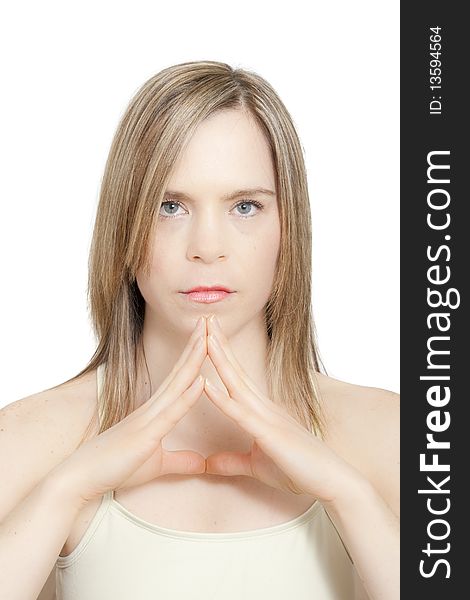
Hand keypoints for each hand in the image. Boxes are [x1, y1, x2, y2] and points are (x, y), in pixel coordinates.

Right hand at [51, 316, 208, 504]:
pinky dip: (187, 396)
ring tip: (208, 335)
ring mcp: (148, 418)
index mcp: (155, 411)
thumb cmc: (116, 467)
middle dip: (196, 345)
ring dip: (194, 359)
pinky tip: (201, 380)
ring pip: (177, 383)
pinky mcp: (146, 435)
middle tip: (210, 320)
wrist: (82, 478)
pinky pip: (171, 412)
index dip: (194, 356)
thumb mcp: (157, 465)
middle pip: (180, 371)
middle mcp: (152, 407)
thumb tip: (201, 463)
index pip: (180, 378)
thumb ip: (180, 460)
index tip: (208, 335)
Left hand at [202, 315, 363, 502]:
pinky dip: (222, 399)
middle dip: (218, 344)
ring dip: (219, 359)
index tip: (206, 334)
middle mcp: (263, 407)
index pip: (236, 377)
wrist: (331, 481)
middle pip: (235, 370)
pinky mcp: (269, 434)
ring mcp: (267, 417)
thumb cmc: (299, 470)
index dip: (221, 355)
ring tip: (205, 336)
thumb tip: (208, 462)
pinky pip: (240, 414)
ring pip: (237, 383)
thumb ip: (231, 461)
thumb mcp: (256, 466)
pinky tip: (206, 385)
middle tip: (204, 318)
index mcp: (261, 411)